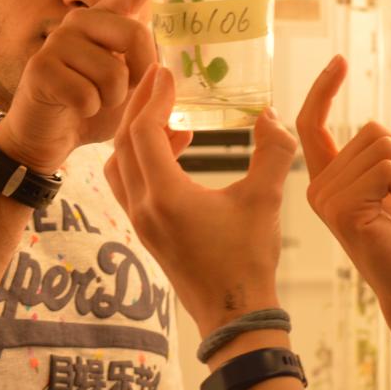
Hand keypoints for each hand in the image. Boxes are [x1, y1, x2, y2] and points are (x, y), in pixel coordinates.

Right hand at [0, 0, 154, 173]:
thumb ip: (152, 73)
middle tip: (123, 92)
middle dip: (138, 76)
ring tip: (94, 102)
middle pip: (135, 34)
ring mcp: (57, 41)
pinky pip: (87, 94)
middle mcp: (80, 21)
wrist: (47, 136)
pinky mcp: (40, 67)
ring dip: (110, 101)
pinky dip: (89, 112)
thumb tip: (175, 65)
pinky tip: (75, 109)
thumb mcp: (128, 88)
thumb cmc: (92, 108)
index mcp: (106, 22)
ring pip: (112, 73)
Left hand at [104, 64, 298, 335]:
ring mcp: (137, 219)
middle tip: (157, 77)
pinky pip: (127, 181)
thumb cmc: (248, 260)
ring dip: (136, 132)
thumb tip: (270, 114)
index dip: (153, 97)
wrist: (233, 317)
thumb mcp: (265, 200)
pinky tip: (173, 150)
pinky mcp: (142, 228)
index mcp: (164, 195)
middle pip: (123, 141)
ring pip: (119, 162)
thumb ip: (272, 152)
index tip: (167, 71)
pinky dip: (139, 156)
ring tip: (173, 117)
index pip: (143, 132)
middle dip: (139, 105)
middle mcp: (141, 205)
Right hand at [295, 55, 390, 319]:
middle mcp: (318, 186)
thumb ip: (379, 160)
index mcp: (327, 179)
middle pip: (371, 131)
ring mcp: (326, 198)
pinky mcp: (342, 210)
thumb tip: (374, 129)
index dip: (324, 90)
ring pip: (383, 147)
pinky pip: (387, 170)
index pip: (312, 125)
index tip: (340, 61)